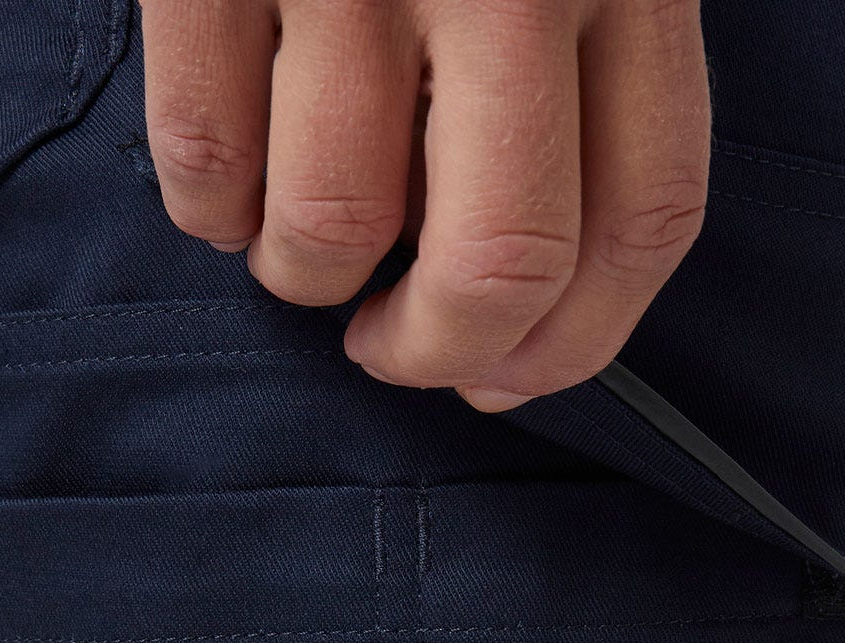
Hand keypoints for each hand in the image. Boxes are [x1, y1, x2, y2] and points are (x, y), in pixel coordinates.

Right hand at [139, 0, 709, 409]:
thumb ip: (599, 62)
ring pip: (336, 224)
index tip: (505, 377)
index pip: (641, 220)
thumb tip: (539, 291)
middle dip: (435, 351)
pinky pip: (204, 153)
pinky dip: (207, 209)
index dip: (574, 346)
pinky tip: (222, 193)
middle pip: (501, 261)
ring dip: (304, 276)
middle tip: (391, 348)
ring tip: (297, 245)